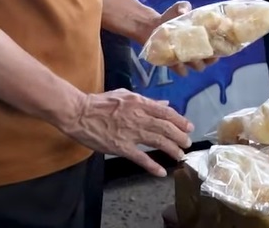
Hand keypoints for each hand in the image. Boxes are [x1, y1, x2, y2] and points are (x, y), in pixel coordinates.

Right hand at [58, 90, 192, 175]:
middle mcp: (139, 117)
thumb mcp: (126, 95)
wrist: (79, 113)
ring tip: (180, 156)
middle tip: (187, 144)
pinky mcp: (120, 147)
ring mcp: (130, 133)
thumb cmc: (101, 103)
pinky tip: (161, 172)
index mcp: (140, 103)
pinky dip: (152, 166)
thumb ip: (146, 101)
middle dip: (180, 137)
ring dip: (171, 150)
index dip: (180, 121)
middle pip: (166, 128)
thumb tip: (164, 103)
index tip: (189, 127)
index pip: (166, 112)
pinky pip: (140, 158)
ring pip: (157, 141)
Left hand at [133, 2, 212, 75]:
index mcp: (203, 39)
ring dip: (197, 63)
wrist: (153, 25)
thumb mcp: (179, 8)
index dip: (219, 49)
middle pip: (208, 61)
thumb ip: (183, 7)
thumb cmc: (171, 17)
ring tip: (193, 56)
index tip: (218, 46)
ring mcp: (186, 59)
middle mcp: (197, 52)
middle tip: (205, 52)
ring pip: (197, 67)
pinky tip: (179, 62)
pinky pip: (181, 71)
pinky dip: (181, 68)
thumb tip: (184, 11)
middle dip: (208, 59)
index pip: (216, 48)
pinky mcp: (174, 64)